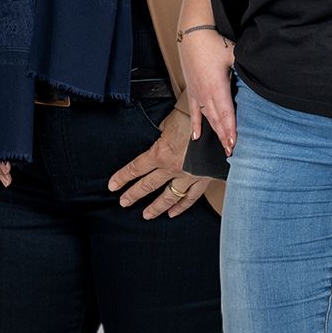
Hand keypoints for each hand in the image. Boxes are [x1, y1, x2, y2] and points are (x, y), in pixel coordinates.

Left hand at [108, 105, 209, 219]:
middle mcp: (171, 168)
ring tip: (146, 215)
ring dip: (156, 207)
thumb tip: (161, 137)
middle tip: (124, 202)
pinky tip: (173, 213)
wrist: (219, 125)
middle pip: (147, 185)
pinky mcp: (202, 179)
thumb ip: (164, 133)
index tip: (112, 186)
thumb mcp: (171, 121)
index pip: (136, 168)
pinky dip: (181, 206)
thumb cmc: (194, 118)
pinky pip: (190, 197)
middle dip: (133, 194)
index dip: (122, 177)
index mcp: (160, 153)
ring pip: (168, 197)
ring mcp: (187, 176)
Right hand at [178, 27, 235, 154]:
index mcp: (217, 87)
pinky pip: (194, 112)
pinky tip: (196, 137)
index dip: (231, 130)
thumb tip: (260, 74)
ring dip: (215, 133)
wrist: (191, 33)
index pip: (226, 114)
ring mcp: (197, 93)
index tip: (235, 144)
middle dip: (225, 137)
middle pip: (217, 120)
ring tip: (223, 146)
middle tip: (233, 152)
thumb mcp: (234, 53)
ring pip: (207, 118)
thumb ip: (246, 67)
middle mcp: (206, 94)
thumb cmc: (214, 42)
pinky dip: (196, 125)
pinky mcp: (191, 90)